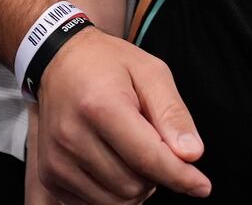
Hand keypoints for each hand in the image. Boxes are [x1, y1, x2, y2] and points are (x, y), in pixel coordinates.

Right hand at [34, 29, 209, 204]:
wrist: (60, 61)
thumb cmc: (109, 64)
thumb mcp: (151, 72)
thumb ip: (172, 113)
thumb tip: (191, 155)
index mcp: (101, 106)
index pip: (148, 158)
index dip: (180, 176)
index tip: (202, 186)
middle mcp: (72, 136)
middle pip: (133, 185)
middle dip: (155, 174)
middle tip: (152, 144)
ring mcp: (57, 159)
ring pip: (115, 201)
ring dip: (135, 186)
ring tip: (132, 152)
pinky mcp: (49, 175)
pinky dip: (112, 193)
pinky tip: (113, 164)